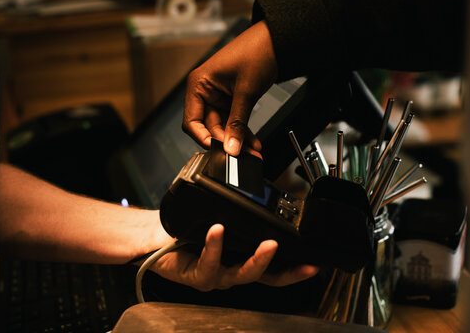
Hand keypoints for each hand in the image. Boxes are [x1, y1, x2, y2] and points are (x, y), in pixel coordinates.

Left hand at [149, 224, 318, 290]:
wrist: (155, 236)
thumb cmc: (187, 229)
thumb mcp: (219, 217)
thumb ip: (239, 213)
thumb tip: (262, 191)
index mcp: (241, 258)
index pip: (274, 268)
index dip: (295, 269)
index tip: (314, 264)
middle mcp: (232, 270)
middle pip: (266, 278)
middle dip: (288, 272)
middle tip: (304, 263)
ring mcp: (216, 275)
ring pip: (241, 274)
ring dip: (257, 260)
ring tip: (267, 245)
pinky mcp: (197, 276)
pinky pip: (209, 264)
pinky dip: (215, 246)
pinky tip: (217, 230)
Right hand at [183, 21, 277, 156]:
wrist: (276, 42)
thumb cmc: (256, 52)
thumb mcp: (245, 91)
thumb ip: (237, 122)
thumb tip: (231, 146)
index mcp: (199, 84)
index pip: (192, 121)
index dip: (202, 138)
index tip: (217, 149)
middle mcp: (206, 91)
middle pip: (210, 127)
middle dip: (226, 142)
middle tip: (240, 155)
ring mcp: (219, 96)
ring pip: (224, 127)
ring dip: (237, 140)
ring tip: (251, 152)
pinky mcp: (232, 99)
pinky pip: (234, 120)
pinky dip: (243, 131)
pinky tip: (252, 142)